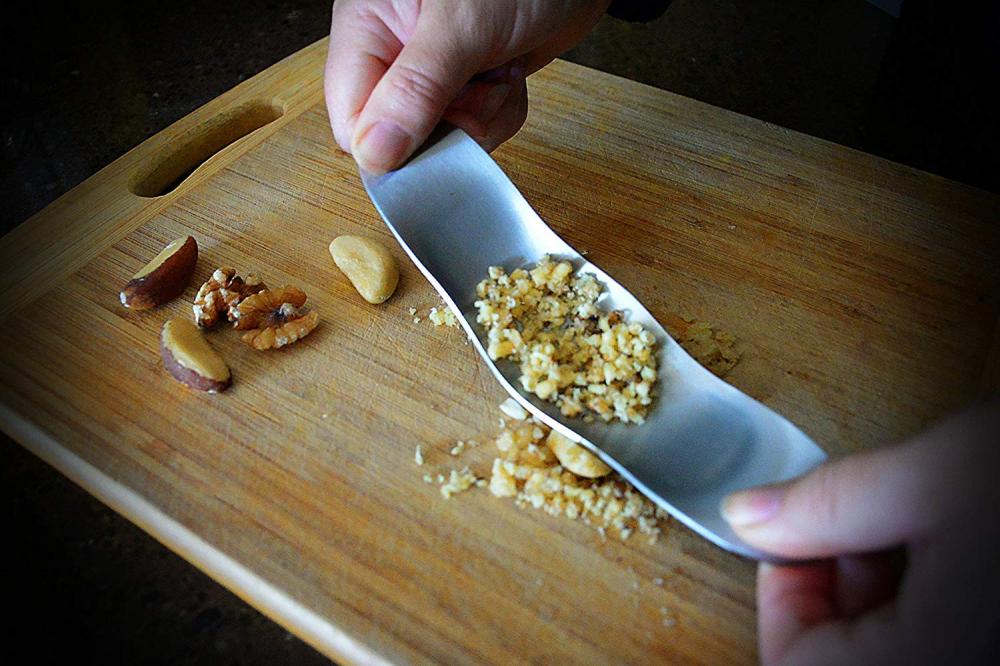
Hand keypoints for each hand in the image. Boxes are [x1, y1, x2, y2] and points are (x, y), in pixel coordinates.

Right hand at [324, 0, 610, 173]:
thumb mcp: (462, 26)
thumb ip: (416, 89)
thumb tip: (374, 151)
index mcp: (367, 26)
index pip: (351, 118)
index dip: (388, 143)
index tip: (434, 132)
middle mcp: (395, 51)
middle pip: (400, 136)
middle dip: (450, 124)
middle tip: (480, 84)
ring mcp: (434, 72)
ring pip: (443, 138)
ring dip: (484, 117)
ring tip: (500, 69)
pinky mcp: (470, 84)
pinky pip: (477, 130)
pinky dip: (502, 111)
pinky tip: (511, 73)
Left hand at [722, 401, 999, 665]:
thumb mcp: (927, 480)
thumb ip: (827, 505)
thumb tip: (745, 515)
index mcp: (925, 656)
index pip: (798, 664)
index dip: (779, 597)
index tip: (784, 536)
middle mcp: (953, 664)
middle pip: (842, 655)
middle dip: (829, 585)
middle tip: (849, 518)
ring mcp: (974, 648)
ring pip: (887, 642)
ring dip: (871, 586)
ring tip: (895, 518)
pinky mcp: (985, 626)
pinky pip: (927, 628)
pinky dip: (912, 586)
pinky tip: (928, 534)